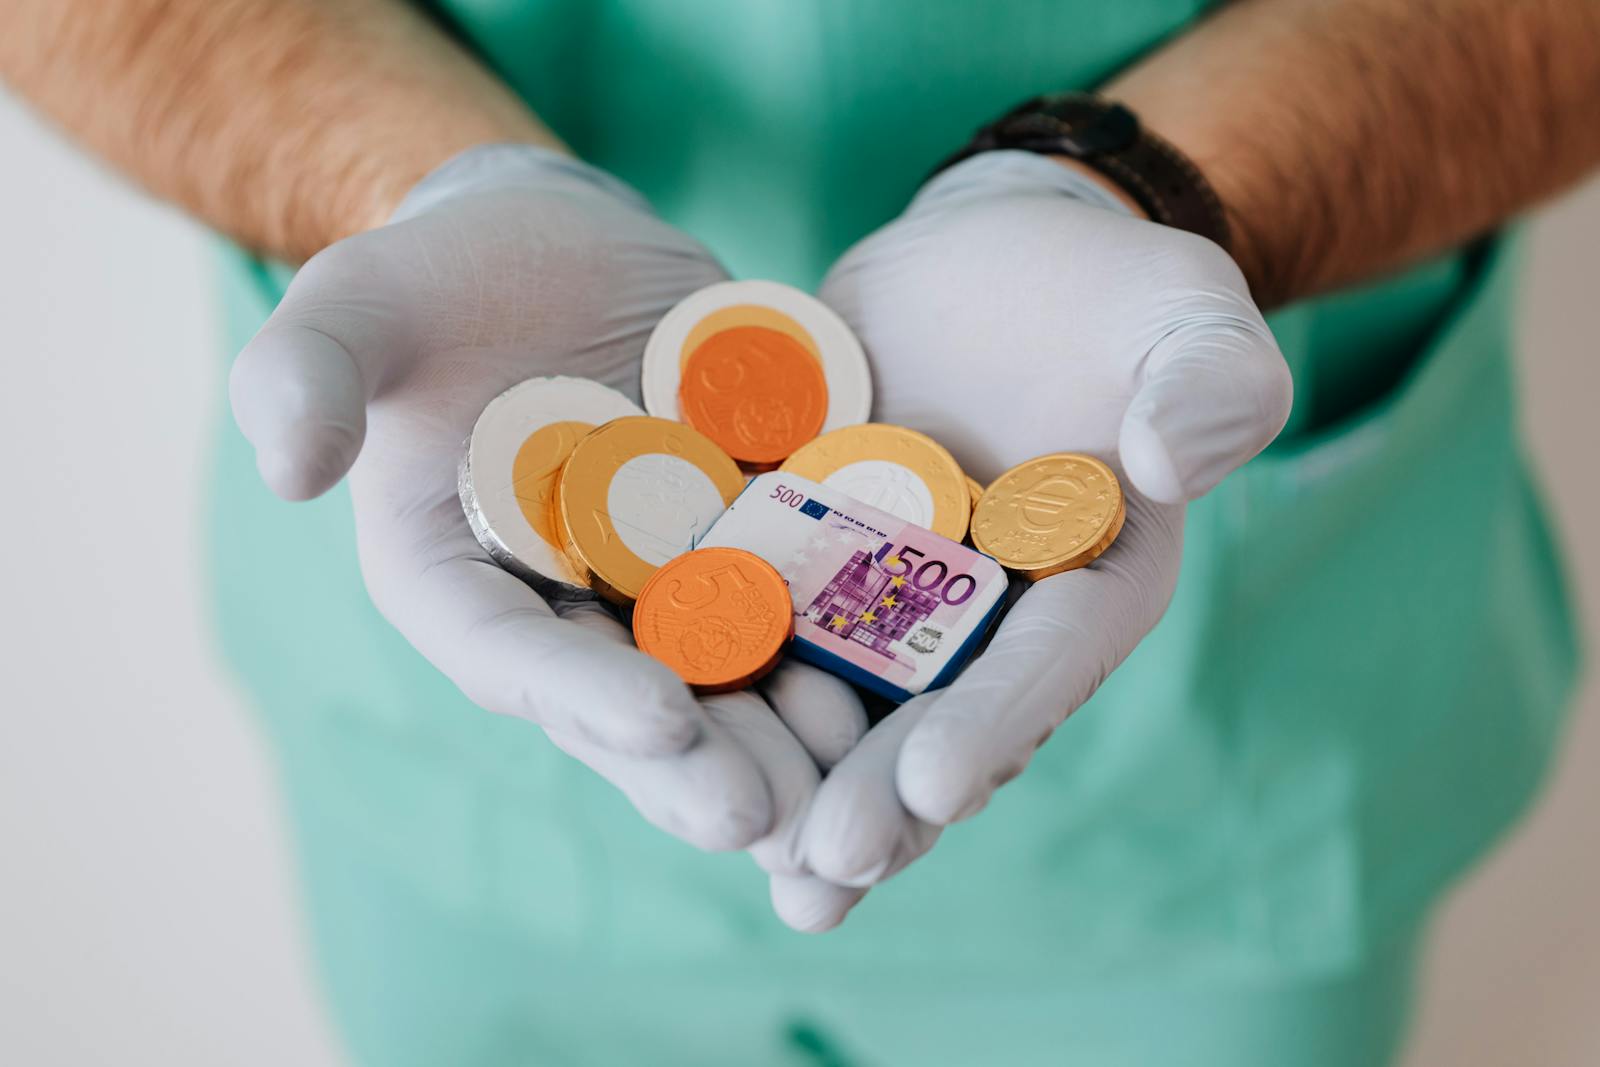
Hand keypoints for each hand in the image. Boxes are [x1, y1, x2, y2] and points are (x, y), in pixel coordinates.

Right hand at [229, 145, 865, 928]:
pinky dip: (855, 645)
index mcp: (462, 586)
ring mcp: (670, 583)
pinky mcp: (753, 537)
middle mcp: (570, 611)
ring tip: (855, 778)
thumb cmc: (437, 280)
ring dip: (791, 737)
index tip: (652, 719)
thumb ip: (308, 373)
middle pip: (636, 705)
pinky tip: (918, 679)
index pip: (514, 658)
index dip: (579, 695)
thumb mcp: (356, 304)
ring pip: (733, 682)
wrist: (558, 248)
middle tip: (763, 815)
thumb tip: (284, 467)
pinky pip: (807, 600)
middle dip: (698, 763)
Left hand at [801, 151, 1292, 890]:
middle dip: (885, 794)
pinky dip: (729, 684)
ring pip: (845, 704)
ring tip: (762, 863)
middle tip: (827, 862)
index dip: (996, 723)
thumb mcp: (1178, 315)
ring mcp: (887, 595)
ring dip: (804, 784)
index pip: (1047, 664)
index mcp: (1086, 583)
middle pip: (937, 718)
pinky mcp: (807, 552)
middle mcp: (985, 617)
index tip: (941, 781)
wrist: (984, 257)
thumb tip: (1171, 457)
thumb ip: (1206, 382)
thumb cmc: (1104, 292)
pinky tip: (673, 752)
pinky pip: (765, 625)